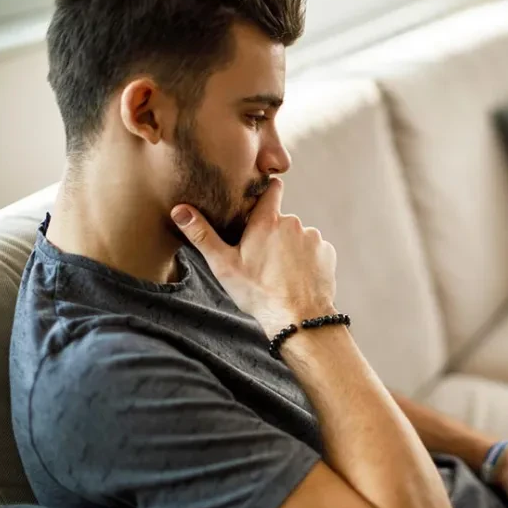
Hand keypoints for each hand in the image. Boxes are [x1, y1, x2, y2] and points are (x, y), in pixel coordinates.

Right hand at [171, 178, 337, 335]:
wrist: (298, 317)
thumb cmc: (258, 293)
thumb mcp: (224, 265)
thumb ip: (202, 234)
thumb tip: (180, 210)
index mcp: (267, 221)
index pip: (271, 190)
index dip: (267, 190)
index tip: (261, 196)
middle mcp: (293, 223)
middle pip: (281, 220)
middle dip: (273, 233)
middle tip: (262, 258)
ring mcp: (312, 237)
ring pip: (298, 236)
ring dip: (290, 248)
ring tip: (280, 272)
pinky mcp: (327, 253)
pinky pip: (314, 250)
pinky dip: (307, 260)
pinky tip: (297, 277)